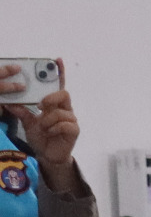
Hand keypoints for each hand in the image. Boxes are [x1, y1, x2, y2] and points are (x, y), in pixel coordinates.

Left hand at [1, 67, 80, 190]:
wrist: (48, 156)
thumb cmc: (41, 137)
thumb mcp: (28, 123)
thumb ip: (22, 112)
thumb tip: (10, 104)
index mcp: (55, 105)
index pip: (59, 86)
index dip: (60, 73)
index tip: (57, 60)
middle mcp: (65, 110)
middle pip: (64, 94)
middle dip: (50, 98)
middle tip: (40, 106)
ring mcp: (71, 119)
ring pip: (60, 112)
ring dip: (47, 121)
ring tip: (43, 128)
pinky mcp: (74, 130)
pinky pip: (64, 124)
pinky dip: (53, 129)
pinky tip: (51, 133)